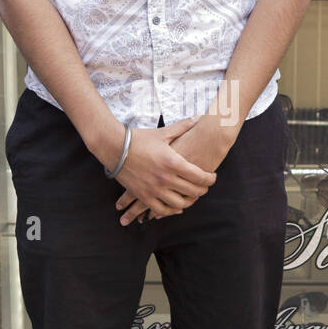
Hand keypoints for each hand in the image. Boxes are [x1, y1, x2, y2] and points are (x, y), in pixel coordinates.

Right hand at [115, 115, 236, 225]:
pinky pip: (161, 210)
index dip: (210, 179)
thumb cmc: (140, 138)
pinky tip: (176, 207)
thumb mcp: (163, 133)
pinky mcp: (143, 196)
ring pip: (180, 204)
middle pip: (193, 191)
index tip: (212, 177)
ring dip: (189, 202)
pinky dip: (171, 211)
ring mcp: (154, 189)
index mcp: (173, 162)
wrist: (114, 147)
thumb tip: (199, 117)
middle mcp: (165, 178)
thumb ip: (183, 126)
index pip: (200, 176)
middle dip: (202, 190)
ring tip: (192, 197)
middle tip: (205, 187)